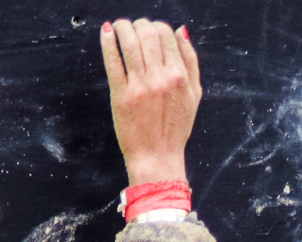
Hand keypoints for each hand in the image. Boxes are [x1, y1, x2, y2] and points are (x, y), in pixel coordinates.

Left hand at [101, 18, 201, 185]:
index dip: (156, 26)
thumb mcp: (194, 95)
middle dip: (138, 24)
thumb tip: (182, 31)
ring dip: (122, 27)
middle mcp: (161, 78)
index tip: (149, 29)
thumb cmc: (175, 129)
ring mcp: (140, 86)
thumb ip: (191, 61)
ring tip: (118, 26)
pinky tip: (106, 33)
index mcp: (180, 77)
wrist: (157, 156)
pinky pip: (113, 60)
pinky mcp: (121, 94)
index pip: (166, 35)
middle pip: (147, 34)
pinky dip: (108, 42)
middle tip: (132, 27)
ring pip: (129, 42)